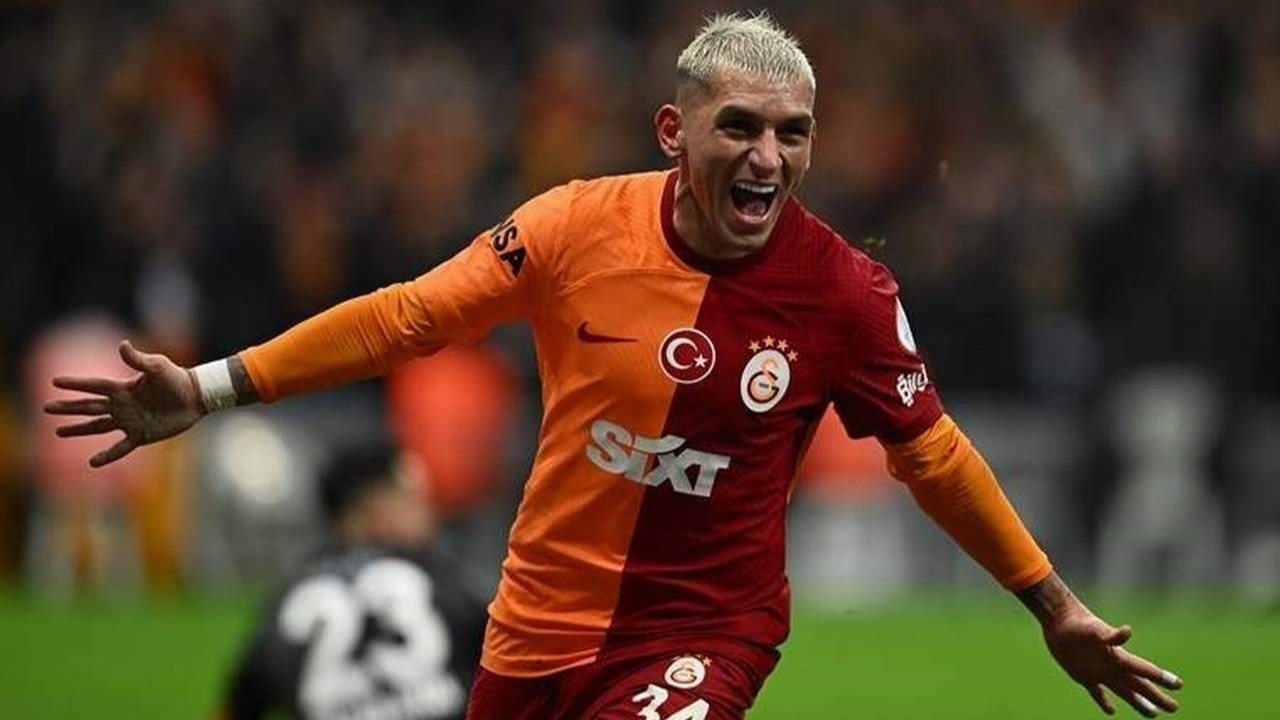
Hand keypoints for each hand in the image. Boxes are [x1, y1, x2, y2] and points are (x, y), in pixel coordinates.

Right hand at [43, 340, 204, 466]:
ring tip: (58, 432)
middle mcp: (122, 405)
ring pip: (97, 427)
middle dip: (68, 408)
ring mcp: (129, 421)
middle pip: (89, 407)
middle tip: (46, 407)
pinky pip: (120, 448)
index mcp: (123, 388)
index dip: (75, 384)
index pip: (94, 385)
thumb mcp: (158, 366)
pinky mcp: (141, 435)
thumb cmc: (177, 379)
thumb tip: (122, 344)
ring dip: (78, 429)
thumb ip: (138, 359)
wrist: (195, 397)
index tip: (54, 382)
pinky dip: (107, 455)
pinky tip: (92, 462)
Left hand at [1042, 610, 1182, 716]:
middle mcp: (1112, 667)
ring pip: (1124, 692)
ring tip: (1153, 714)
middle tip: (1174, 708)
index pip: (1144, 671)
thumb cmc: (1077, 623)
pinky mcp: (1083, 676)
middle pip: (1139, 685)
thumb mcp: (1095, 630)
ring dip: (1138, 703)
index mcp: (1118, 658)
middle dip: (1156, 697)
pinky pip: (1097, 693)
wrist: (1059, 620)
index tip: (1179, 684)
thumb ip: (1111, 635)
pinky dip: (1104, 702)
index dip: (1161, 678)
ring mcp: (1099, 672)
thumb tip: (1128, 632)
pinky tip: (1111, 711)